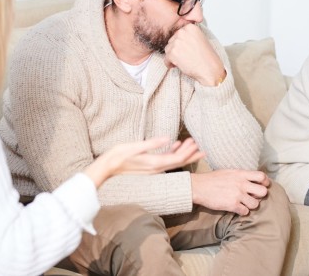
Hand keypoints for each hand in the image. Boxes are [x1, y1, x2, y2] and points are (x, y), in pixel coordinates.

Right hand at [84, 137, 204, 187]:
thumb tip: (168, 138)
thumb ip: (151, 144)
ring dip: (183, 153)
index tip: (198, 145)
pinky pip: (165, 161)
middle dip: (191, 155)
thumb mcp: (133, 147)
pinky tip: (176, 145)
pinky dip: (172, 153)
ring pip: (173, 162)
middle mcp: (155, 169)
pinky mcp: (148, 167)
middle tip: (203, 147)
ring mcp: (152, 169)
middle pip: (179, 162)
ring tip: (193, 144)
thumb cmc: (116, 156)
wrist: (104, 169)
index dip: (189, 152)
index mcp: (154, 163)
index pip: (177, 159)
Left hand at [164, 24, 225, 85]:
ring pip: (168, 50)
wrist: (210, 69)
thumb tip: (177, 39)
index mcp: (190, 27)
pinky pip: (166, 59)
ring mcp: (176, 42)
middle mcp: (182, 32)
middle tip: (185, 57)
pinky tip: (179, 66)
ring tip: (183, 61)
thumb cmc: (206, 57)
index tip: (186, 50)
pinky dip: (170, 64)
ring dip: (173, 57)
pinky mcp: (172, 53)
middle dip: (176, 50)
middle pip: (171, 41)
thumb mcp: (199, 39)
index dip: (181, 44)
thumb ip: (188, 36)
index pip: (178, 34)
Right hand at [191, 170, 269, 215]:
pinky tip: (237, 209)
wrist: (199, 186)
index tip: (262, 186)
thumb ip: (241, 175)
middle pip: (263, 192)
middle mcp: (241, 184)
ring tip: (245, 204)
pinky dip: (242, 212)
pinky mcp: (232, 205)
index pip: (262, 176)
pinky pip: (245, 212)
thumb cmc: (213, 179)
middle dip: (260, 196)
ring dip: (251, 205)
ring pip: (256, 204)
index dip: (265, 182)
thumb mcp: (229, 172)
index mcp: (241, 174)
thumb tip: (251, 179)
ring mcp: (237, 195)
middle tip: (254, 196)